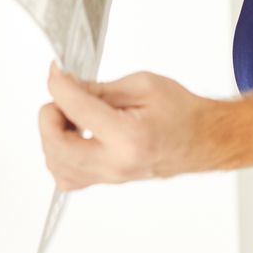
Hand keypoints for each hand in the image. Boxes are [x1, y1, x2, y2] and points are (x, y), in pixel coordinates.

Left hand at [36, 62, 220, 190]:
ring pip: (57, 166)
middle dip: (50, 116)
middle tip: (62, 97)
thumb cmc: (181, 112)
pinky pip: (68, 177)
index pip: (76, 110)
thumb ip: (100, 88)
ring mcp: (110, 177)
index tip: (56, 72)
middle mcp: (116, 163)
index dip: (59, 85)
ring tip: (70, 116)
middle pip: (56, 147)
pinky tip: (73, 136)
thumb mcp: (143, 85)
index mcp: (128, 136)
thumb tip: (67, 85)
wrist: (202, 139)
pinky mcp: (107, 181)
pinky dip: (60, 156)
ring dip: (53, 137)